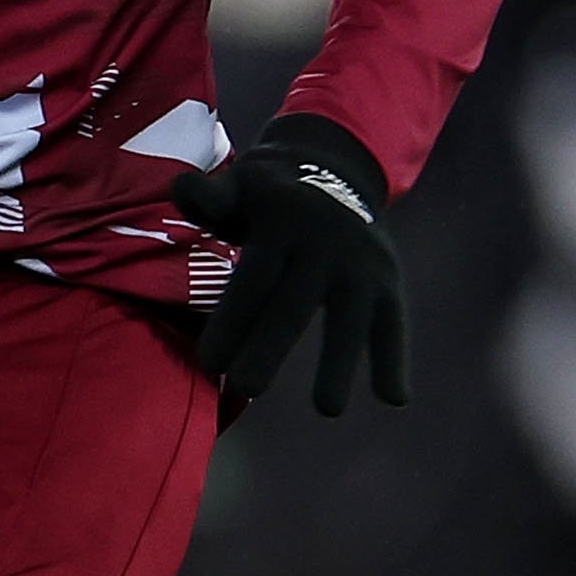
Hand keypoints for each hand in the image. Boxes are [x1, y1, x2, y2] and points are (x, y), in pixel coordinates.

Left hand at [170, 113, 407, 416]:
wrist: (334, 167)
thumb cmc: (268, 196)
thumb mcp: (238, 187)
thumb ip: (209, 198)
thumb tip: (181, 187)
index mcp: (281, 226)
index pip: (254, 279)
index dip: (232, 319)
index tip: (209, 363)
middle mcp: (324, 245)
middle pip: (294, 304)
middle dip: (269, 348)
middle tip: (247, 388)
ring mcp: (361, 265)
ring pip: (349, 318)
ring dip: (340, 363)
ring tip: (328, 409)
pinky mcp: (388, 281)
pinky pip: (393, 323)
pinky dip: (395, 358)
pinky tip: (395, 400)